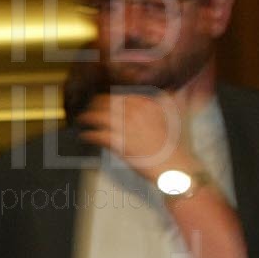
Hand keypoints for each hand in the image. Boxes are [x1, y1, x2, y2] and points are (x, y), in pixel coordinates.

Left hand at [79, 93, 196, 183]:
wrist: (176, 167)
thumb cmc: (175, 146)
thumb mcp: (176, 117)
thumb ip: (170, 101)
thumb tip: (171, 90)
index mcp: (149, 105)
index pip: (121, 96)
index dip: (109, 98)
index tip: (104, 102)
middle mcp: (136, 113)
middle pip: (106, 103)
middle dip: (94, 105)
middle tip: (89, 109)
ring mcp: (127, 128)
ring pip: (97, 117)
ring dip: (87, 118)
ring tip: (82, 120)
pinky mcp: (119, 144)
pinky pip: (97, 136)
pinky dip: (89, 136)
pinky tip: (86, 136)